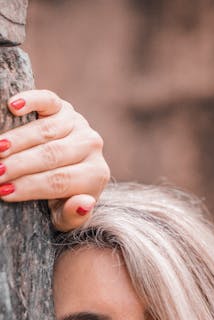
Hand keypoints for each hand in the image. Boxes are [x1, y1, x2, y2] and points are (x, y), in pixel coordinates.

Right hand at [0, 89, 109, 230]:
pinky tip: (12, 106)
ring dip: (18, 140)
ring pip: (46, 131)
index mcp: (95, 175)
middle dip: (20, 165)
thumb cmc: (62, 200)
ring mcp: (79, 124)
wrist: (70, 173)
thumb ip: (75, 215)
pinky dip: (31, 100)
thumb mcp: (67, 217)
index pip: (59, 181)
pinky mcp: (64, 107)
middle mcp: (92, 146)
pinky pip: (48, 100)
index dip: (29, 187)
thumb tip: (84, 203)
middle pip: (52, 155)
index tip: (4, 192)